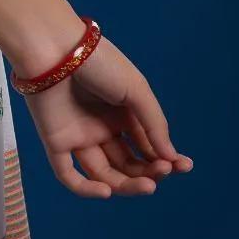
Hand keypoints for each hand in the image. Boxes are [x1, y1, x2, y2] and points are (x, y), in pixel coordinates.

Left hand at [19, 34, 194, 197]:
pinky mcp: (56, 141)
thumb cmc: (99, 63)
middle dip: (149, 172)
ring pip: (104, 173)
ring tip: (148, 184)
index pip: (146, 146)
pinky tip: (106, 191)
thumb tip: (172, 158)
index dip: (164, 159)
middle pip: (128, 163)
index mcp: (121, 112)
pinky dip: (86, 189)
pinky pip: (68, 174)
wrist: (54, 47)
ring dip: (127, 185)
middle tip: (163, 171)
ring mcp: (79, 136)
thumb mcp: (136, 90)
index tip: (184, 165)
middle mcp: (101, 127)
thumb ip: (154, 124)